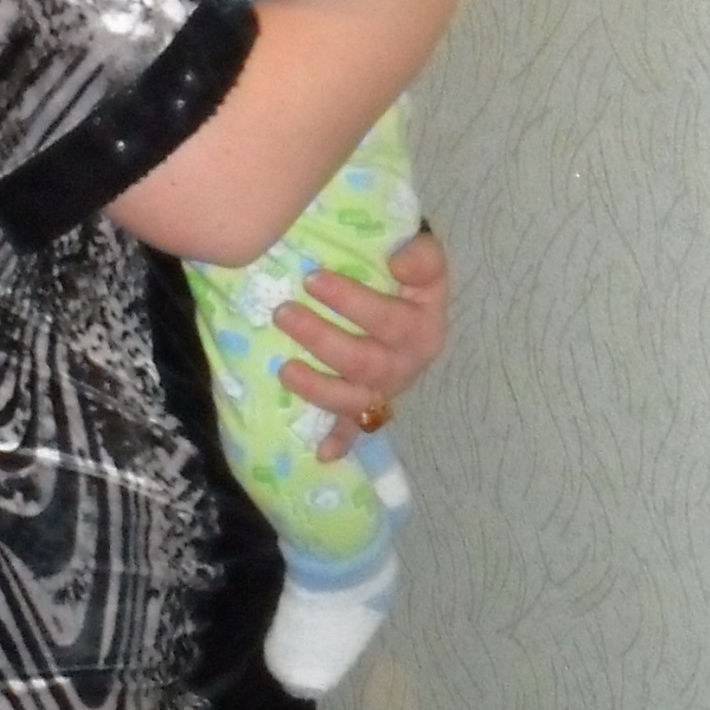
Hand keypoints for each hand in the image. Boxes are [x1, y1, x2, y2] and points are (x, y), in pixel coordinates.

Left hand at [274, 227, 449, 459]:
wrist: (415, 300)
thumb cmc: (411, 275)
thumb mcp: (427, 255)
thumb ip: (421, 255)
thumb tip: (397, 264)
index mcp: (422, 328)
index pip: (386, 318)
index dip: (349, 301)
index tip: (312, 278)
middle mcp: (406, 366)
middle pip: (364, 362)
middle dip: (320, 339)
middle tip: (283, 313)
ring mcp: (386, 390)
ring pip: (354, 399)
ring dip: (317, 387)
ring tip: (284, 368)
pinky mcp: (370, 404)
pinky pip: (355, 429)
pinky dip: (339, 441)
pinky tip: (321, 453)